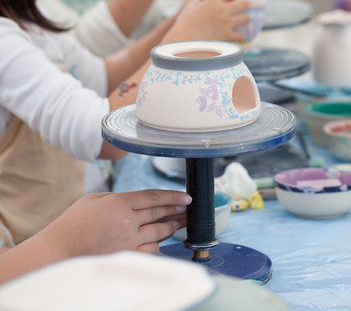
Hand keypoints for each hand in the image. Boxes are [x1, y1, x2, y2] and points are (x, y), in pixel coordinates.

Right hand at [43, 189, 191, 255]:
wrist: (60, 250)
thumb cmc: (73, 224)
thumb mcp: (94, 199)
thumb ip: (118, 197)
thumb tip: (138, 200)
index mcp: (119, 202)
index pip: (153, 196)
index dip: (173, 196)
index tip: (185, 197)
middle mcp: (127, 220)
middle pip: (160, 212)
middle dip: (177, 209)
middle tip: (188, 208)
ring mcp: (129, 240)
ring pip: (160, 231)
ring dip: (173, 226)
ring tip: (181, 222)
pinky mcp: (128, 255)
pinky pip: (152, 249)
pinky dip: (158, 243)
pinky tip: (162, 240)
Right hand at [166, 0, 249, 41]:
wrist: (183, 40)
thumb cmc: (183, 24)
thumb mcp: (189, 8)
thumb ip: (196, 2)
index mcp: (213, 1)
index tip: (228, 0)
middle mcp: (222, 10)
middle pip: (244, 3)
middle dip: (243, 6)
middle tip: (239, 11)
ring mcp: (226, 23)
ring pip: (247, 18)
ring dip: (244, 21)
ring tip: (239, 24)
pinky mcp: (227, 36)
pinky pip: (241, 36)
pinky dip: (238, 37)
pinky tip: (234, 37)